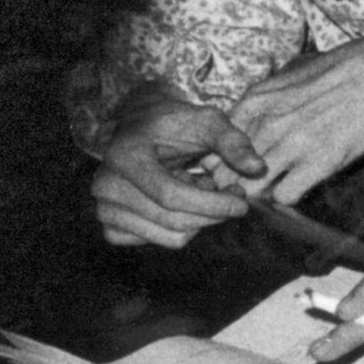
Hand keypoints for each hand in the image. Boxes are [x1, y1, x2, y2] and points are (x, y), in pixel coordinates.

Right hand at [89, 87, 266, 248]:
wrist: (140, 128)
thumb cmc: (174, 123)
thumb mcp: (206, 121)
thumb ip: (233, 141)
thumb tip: (258, 168)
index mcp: (125, 157)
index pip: (171, 196)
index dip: (213, 204)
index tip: (242, 202)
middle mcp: (106, 186)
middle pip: (174, 220)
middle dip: (213, 212)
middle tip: (232, 193)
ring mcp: (104, 210)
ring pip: (170, 237)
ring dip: (199, 219)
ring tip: (200, 189)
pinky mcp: (111, 227)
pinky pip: (158, 242)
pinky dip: (179, 228)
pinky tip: (180, 202)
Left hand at [229, 24, 363, 211]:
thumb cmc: (345, 69)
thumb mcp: (291, 75)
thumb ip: (267, 100)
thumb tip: (253, 118)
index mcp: (256, 100)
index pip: (216, 146)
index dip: (223, 162)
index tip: (237, 168)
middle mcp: (267, 123)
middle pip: (228, 173)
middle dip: (238, 184)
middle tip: (254, 186)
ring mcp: (293, 143)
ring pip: (252, 189)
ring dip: (263, 193)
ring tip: (279, 186)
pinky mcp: (320, 162)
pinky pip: (285, 196)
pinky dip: (291, 196)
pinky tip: (303, 184)